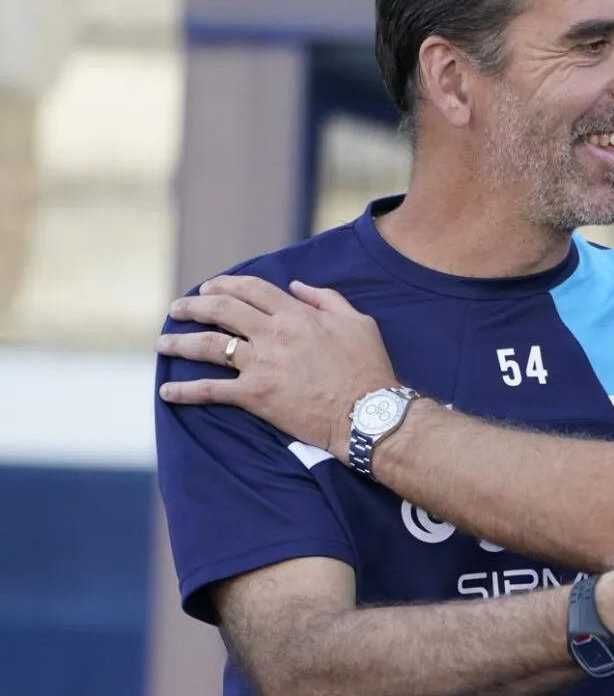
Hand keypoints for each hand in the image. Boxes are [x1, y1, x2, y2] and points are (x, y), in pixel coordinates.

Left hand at [156, 278, 396, 459]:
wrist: (366, 412)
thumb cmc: (367, 367)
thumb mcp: (357, 322)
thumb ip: (327, 299)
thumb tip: (298, 286)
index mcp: (296, 314)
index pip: (251, 289)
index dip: (226, 284)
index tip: (209, 287)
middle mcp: (273, 334)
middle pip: (222, 310)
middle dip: (194, 306)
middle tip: (177, 309)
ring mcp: (261, 364)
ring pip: (209, 346)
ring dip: (180, 342)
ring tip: (163, 343)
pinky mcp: (255, 395)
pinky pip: (211, 390)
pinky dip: (186, 391)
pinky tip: (168, 392)